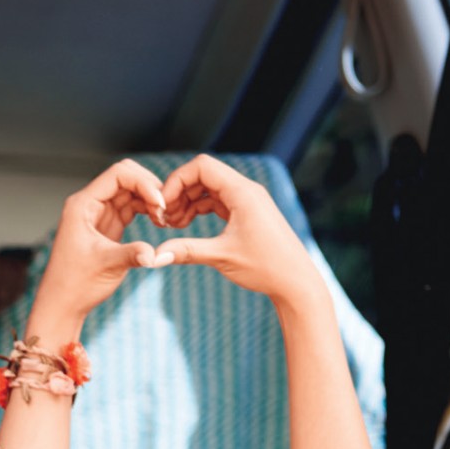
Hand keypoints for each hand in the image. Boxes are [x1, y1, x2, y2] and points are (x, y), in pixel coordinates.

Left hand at [34, 159, 165, 320]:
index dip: (143, 182)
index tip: (159, 203)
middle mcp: (90, 204)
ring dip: (151, 200)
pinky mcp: (109, 226)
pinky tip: (160, 223)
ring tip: (165, 220)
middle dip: (150, 188)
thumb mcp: (106, 265)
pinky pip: (133, 207)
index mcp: (83, 205)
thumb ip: (132, 254)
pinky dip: (148, 211)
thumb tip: (156, 255)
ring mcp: (100, 214)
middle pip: (127, 178)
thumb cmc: (75, 284)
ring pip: (132, 192)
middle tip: (166, 210)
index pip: (118, 175)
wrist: (64, 303)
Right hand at [155, 155, 322, 311]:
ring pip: (209, 189)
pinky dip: (200, 209)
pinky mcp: (248, 212)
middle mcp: (246, 190)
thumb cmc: (266, 267)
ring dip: (188, 202)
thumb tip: (153, 257)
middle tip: (164, 218)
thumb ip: (186, 251)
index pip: (202, 167)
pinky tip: (187, 227)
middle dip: (179, 192)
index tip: (163, 205)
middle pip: (203, 175)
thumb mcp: (221, 257)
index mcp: (242, 192)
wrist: (296, 281)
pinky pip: (218, 201)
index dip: (177, 181)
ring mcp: (248, 200)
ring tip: (172, 226)